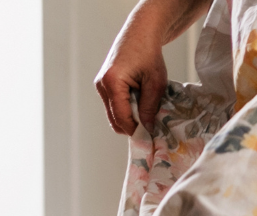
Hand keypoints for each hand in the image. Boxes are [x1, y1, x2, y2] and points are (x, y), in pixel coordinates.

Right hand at [95, 11, 169, 135]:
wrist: (139, 35)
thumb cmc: (149, 56)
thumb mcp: (155, 84)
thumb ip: (150, 108)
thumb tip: (147, 129)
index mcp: (112, 83)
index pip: (122, 118)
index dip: (137, 132)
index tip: (152, 140)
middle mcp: (101, 85)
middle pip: (114, 120)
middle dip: (132, 128)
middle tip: (152, 131)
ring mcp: (100, 85)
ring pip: (113, 114)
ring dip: (130, 120)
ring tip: (148, 117)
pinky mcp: (104, 85)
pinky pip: (114, 106)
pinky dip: (127, 111)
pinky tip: (141, 108)